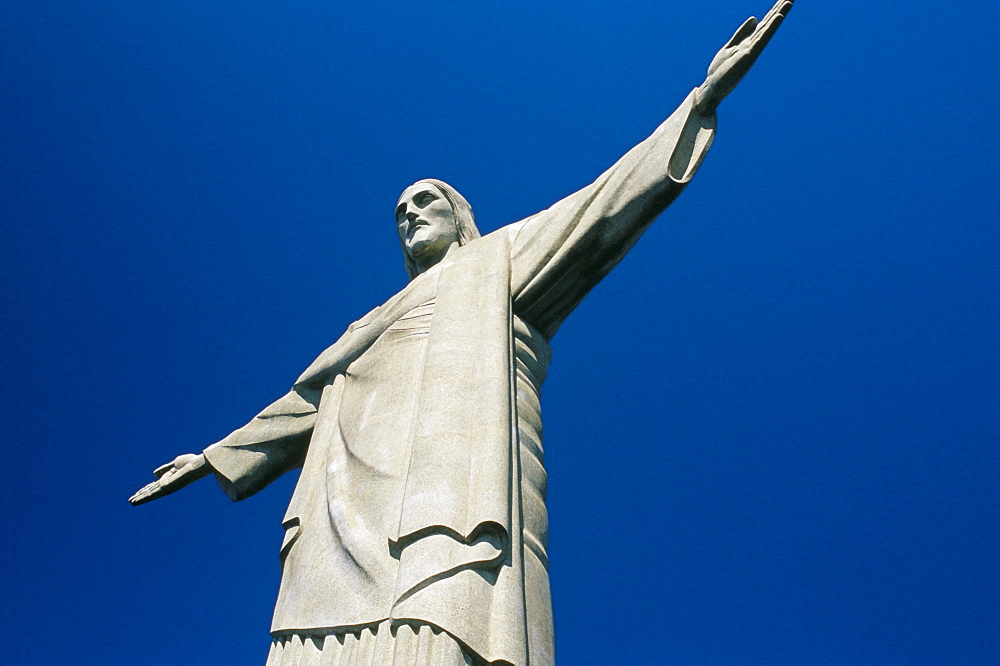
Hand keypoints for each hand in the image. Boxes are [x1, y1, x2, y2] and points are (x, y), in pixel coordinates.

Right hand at [129, 453, 211, 504]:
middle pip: (151, 491)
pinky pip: (152, 494)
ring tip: (130, 502)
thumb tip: (153, 474)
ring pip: (150, 494)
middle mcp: (167, 484)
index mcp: (169, 479)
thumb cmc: (190, 463)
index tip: (137, 492)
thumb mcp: (175, 464)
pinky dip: (143, 497)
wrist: (197, 465)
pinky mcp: (165, 488)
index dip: (146, 488)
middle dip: (141, 495)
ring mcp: (166, 487)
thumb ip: (165, 469)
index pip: (154, 485)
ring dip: (140, 498)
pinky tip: (136, 500)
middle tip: (131, 501)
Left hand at [694, 0, 793, 115]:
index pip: (765, 23)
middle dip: (780, 10)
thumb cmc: (722, 69)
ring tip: (788, 2)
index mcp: (750, 41)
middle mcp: (753, 45)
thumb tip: (755, 18)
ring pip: (767, 29)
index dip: (774, 10)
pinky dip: (769, 29)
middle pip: (769, 24)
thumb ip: (742, 33)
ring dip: (778, 15)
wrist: (713, 87)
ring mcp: (752, 50)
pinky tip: (777, 18)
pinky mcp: (747, 56)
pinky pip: (760, 40)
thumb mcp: (731, 46)